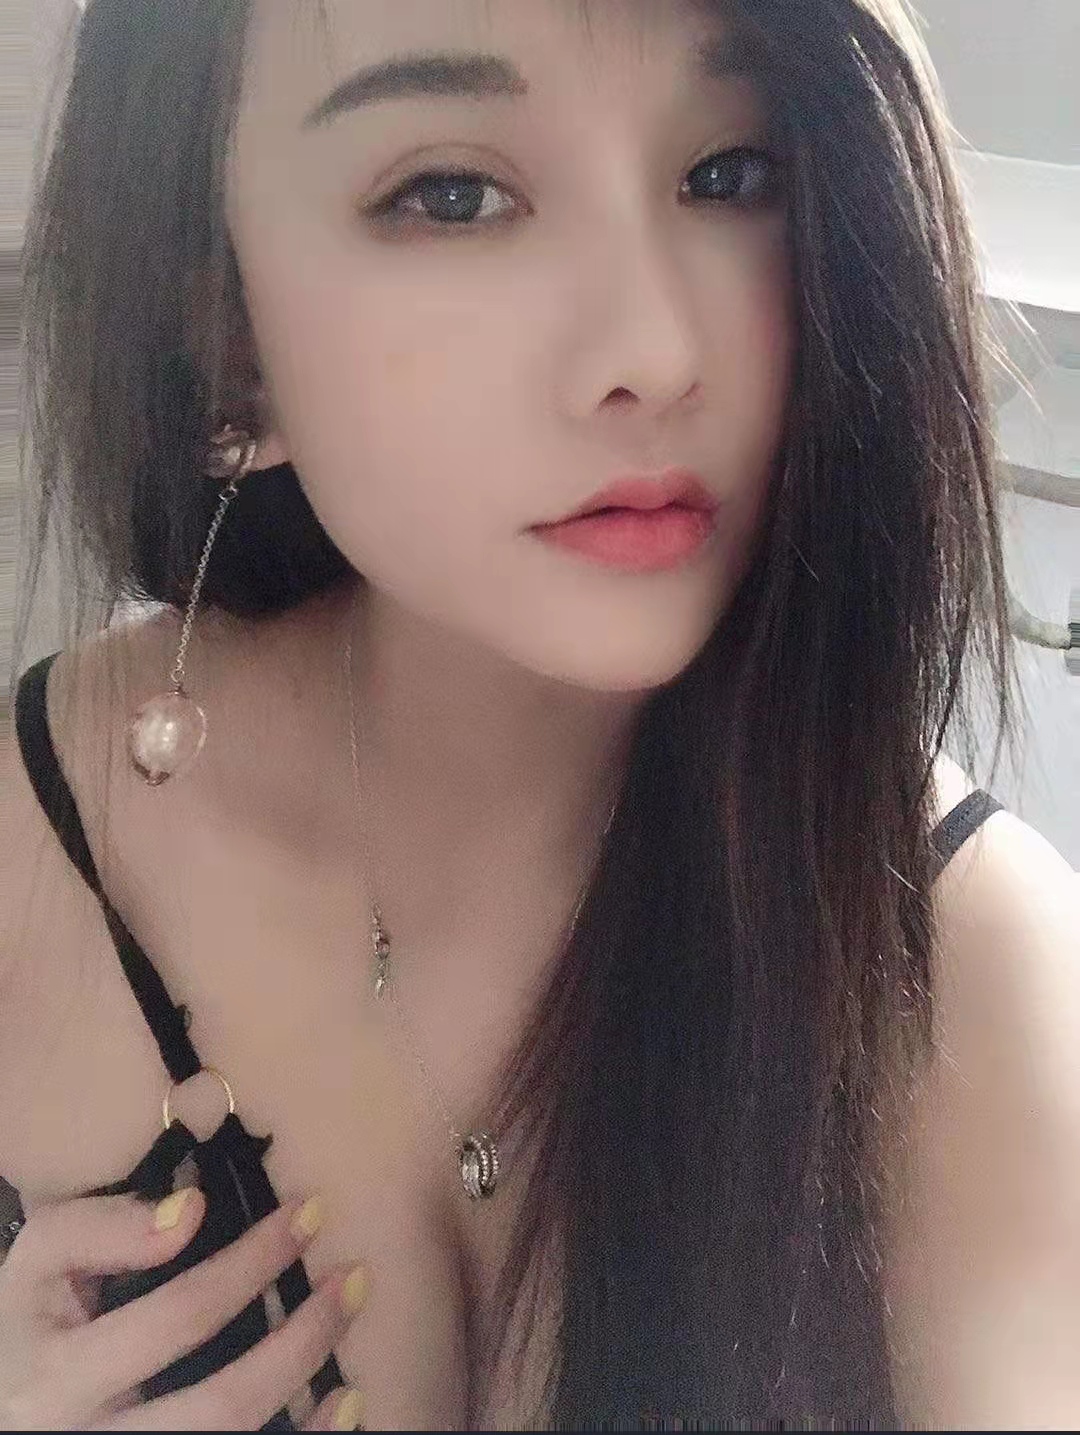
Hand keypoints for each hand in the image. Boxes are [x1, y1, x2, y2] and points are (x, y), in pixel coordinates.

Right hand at [0, 1188, 367, 1430]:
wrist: (9, 1405)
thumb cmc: (34, 1323)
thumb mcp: (39, 1266)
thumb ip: (97, 1228)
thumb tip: (187, 1211)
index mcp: (56, 1376)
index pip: (175, 1319)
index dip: (249, 1264)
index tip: (304, 1214)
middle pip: (220, 1404)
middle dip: (301, 1334)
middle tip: (352, 1274)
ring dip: (309, 1388)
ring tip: (352, 1327)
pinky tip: (345, 1399)